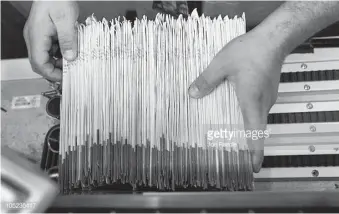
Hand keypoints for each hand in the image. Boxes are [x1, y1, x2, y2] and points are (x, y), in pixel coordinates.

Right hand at [24, 1, 78, 81]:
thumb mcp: (66, 20)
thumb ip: (68, 40)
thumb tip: (70, 57)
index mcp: (36, 36)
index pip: (39, 64)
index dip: (52, 74)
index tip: (65, 77)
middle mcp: (34, 37)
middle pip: (41, 63)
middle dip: (56, 70)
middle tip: (71, 71)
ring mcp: (39, 36)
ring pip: (47, 57)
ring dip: (60, 61)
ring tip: (74, 60)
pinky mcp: (45, 34)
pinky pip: (51, 49)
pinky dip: (61, 52)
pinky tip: (72, 50)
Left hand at [188, 30, 284, 172]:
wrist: (274, 38)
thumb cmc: (250, 50)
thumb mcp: (221, 65)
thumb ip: (206, 80)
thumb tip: (193, 94)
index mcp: (251, 102)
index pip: (255, 134)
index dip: (255, 153)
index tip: (253, 167)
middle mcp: (263, 103)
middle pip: (256, 129)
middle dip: (247, 142)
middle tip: (234, 150)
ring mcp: (268, 97)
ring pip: (256, 117)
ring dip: (246, 125)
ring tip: (230, 129)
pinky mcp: (269, 90)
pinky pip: (257, 106)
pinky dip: (247, 112)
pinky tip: (234, 105)